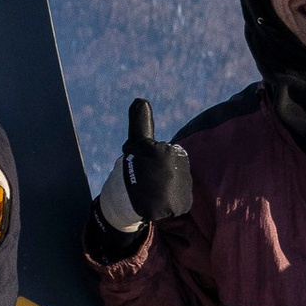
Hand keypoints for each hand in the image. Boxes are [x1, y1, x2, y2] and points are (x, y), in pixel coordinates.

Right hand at [98, 98, 193, 234]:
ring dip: (170, 189)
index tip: (147, 166)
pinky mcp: (180, 205)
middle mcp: (172, 167)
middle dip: (166, 175)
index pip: (172, 155)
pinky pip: (182, 202)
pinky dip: (173, 204)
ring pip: (181, 185)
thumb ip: (141, 123)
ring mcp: (177, 186)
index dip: (157, 162)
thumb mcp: (137, 143)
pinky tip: (160, 203)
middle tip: (150, 180)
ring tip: (154, 192)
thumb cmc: (132, 168)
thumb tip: (140, 100)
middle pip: (179, 169)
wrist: (122, 201)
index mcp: (163, 149)